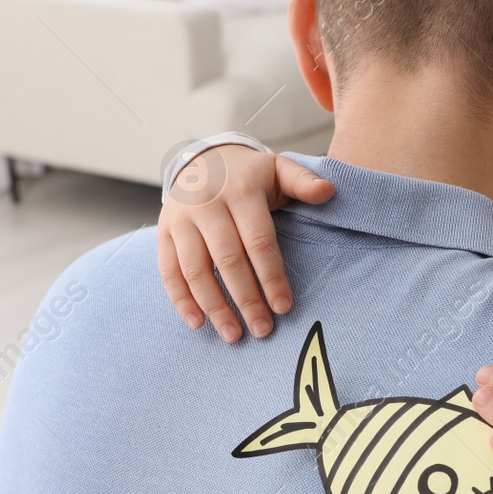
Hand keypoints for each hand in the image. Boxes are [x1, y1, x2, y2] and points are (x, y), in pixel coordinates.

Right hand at [157, 145, 334, 341]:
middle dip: (246, 300)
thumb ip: (303, 181)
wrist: (202, 158)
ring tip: (233, 335)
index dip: (271, 276)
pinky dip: (181, 300)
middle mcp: (207, 205)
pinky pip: (169, 271)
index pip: (258, 241)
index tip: (283, 307)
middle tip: (262, 330)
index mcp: (241, 192)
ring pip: (195, 270)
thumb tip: (329, 191)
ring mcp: (181, 220)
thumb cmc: (249, 175)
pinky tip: (198, 323)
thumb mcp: (278, 169)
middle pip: (228, 261)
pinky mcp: (164, 232)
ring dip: (214, 307)